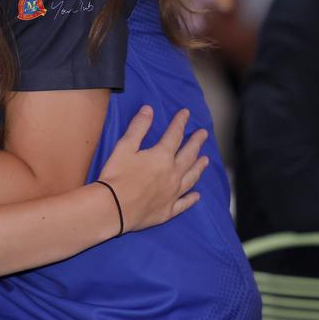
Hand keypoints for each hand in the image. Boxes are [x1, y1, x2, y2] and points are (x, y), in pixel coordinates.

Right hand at [97, 106, 208, 233]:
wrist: (113, 208)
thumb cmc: (116, 176)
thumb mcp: (124, 147)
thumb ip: (138, 127)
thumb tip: (149, 109)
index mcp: (162, 156)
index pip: (174, 135)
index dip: (180, 122)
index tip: (186, 113)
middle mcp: (173, 174)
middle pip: (189, 155)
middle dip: (196, 142)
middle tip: (203, 134)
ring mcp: (173, 193)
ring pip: (191, 177)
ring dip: (199, 167)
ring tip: (206, 160)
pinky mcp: (168, 210)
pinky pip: (184, 203)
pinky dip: (192, 198)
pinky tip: (197, 196)